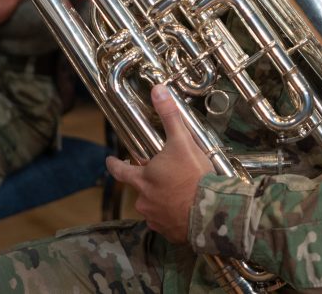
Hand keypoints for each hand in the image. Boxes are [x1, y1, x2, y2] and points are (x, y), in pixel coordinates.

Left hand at [106, 84, 212, 243]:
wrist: (210, 212)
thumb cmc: (193, 176)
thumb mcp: (182, 141)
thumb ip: (169, 116)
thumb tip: (158, 90)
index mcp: (142, 179)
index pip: (120, 171)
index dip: (114, 164)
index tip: (110, 160)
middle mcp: (144, 200)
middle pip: (140, 188)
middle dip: (148, 181)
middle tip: (163, 174)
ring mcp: (155, 217)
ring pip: (153, 205)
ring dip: (161, 199)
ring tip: (179, 191)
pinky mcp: (169, 231)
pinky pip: (166, 221)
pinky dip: (173, 215)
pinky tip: (185, 209)